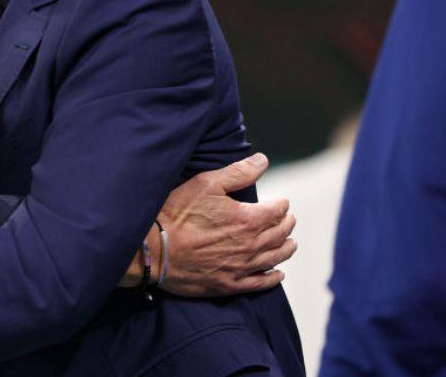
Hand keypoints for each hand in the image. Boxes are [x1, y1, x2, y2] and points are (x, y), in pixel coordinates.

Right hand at [159, 153, 296, 296]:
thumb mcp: (205, 184)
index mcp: (248, 219)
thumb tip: (263, 161)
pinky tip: (278, 274)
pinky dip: (273, 278)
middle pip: (279, 234)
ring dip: (286, 249)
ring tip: (291, 244)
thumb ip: (238, 172)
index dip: (281, 204)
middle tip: (289, 220)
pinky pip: (260, 283)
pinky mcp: (230, 285)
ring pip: (274, 258)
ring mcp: (241, 267)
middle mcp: (251, 245)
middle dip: (287, 225)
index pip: (277, 210)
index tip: (282, 202)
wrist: (154, 249)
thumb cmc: (177, 213)